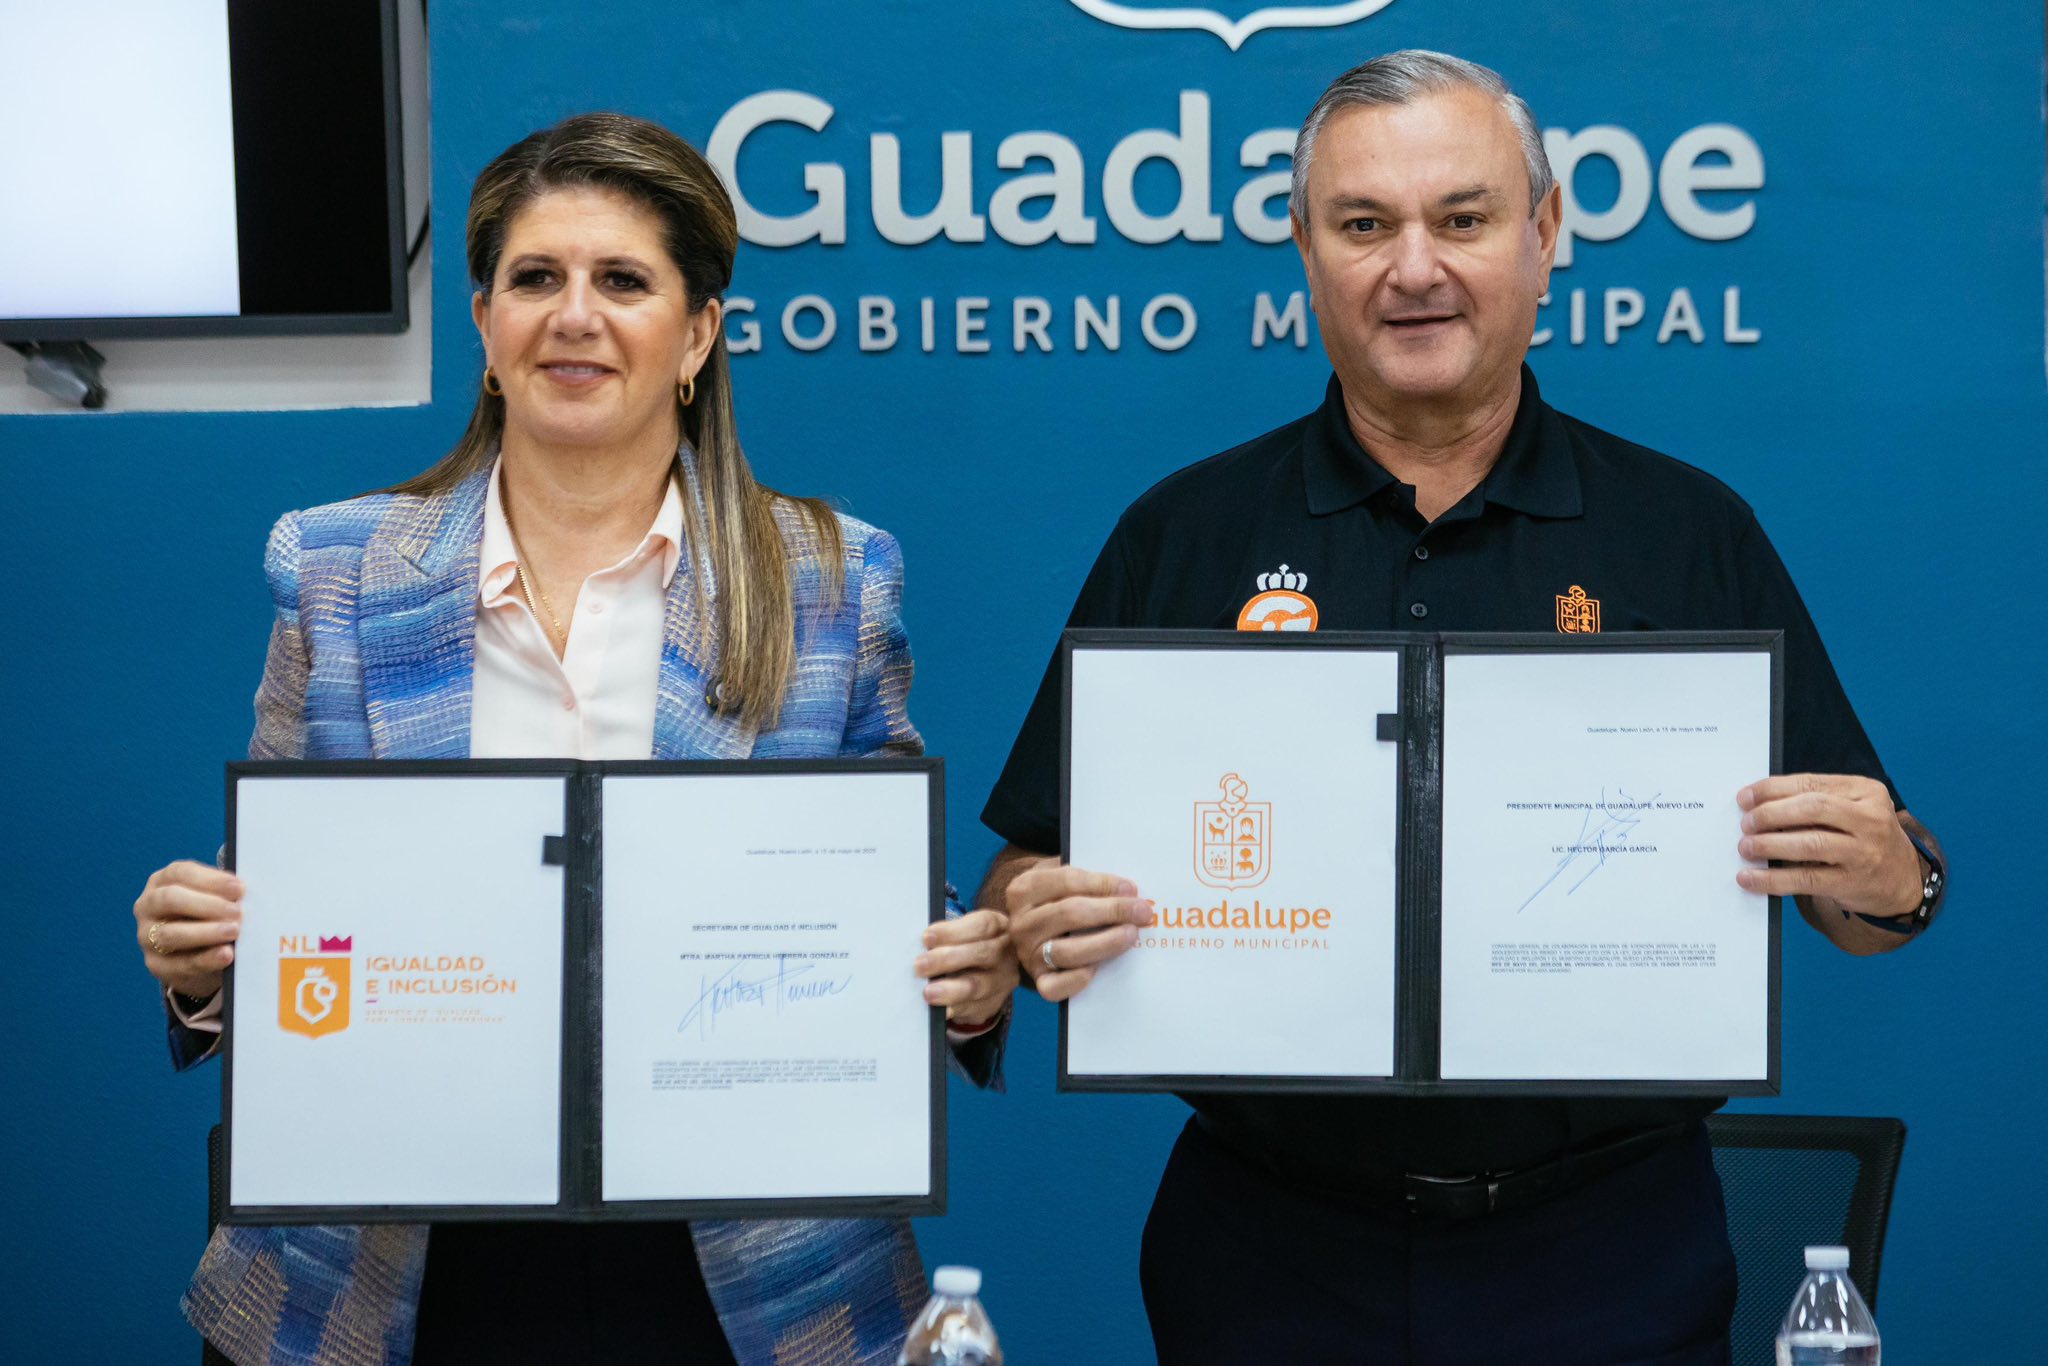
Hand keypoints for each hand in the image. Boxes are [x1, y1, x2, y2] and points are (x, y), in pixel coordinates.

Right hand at [134, 860, 243, 999]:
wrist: (199, 953)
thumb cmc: (210, 914)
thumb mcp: (214, 898)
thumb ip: (226, 893)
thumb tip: (247, 893)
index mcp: (162, 881)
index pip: (181, 873)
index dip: (211, 880)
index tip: (239, 888)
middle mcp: (149, 906)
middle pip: (170, 899)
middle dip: (207, 905)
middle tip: (238, 911)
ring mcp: (147, 936)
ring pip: (170, 934)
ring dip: (206, 932)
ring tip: (234, 931)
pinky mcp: (156, 965)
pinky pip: (180, 963)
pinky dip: (206, 959)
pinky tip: (226, 954)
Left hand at [914, 909, 1017, 1027]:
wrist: (993, 969)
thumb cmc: (972, 943)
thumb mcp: (967, 930)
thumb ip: (948, 934)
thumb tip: (922, 944)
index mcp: (998, 927)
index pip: (980, 926)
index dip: (952, 932)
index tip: (927, 937)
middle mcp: (1005, 953)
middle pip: (981, 954)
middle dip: (947, 959)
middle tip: (920, 965)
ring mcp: (1001, 981)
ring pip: (977, 986)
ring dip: (950, 990)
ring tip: (929, 992)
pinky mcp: (993, 1003)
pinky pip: (972, 1009)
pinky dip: (953, 1009)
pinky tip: (940, 1010)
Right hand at [1005, 859, 1155, 1003]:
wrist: (1034, 931)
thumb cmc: (1058, 900)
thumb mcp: (1061, 880)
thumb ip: (1087, 877)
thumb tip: (1128, 888)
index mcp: (1024, 889)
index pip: (1067, 881)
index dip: (1102, 884)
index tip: (1130, 888)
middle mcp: (1021, 923)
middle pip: (1069, 914)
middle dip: (1112, 911)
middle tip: (1142, 911)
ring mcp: (1027, 954)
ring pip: (1067, 951)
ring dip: (1106, 943)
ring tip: (1131, 934)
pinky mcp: (1038, 980)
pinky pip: (1056, 987)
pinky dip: (1079, 979)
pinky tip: (1101, 966)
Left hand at [1736, 774, 1921, 918]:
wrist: (1902, 880)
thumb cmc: (1863, 837)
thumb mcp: (1851, 809)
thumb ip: (1815, 803)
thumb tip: (1757, 805)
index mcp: (1866, 791)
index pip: (1812, 784)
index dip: (1772, 789)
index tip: (1745, 797)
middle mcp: (1870, 819)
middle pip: (1812, 809)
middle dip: (1770, 814)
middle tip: (1746, 823)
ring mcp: (1865, 852)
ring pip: (1810, 844)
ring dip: (1769, 845)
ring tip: (1746, 848)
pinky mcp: (1853, 882)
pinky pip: (1806, 879)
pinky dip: (1773, 879)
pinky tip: (1750, 878)